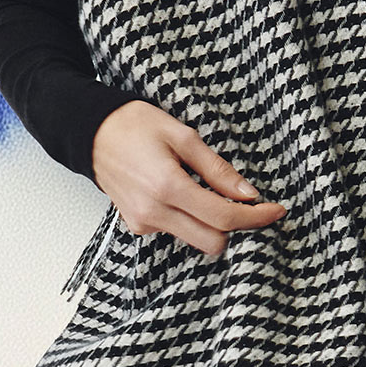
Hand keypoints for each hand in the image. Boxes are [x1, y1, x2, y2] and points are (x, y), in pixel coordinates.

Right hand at [90, 101, 287, 258]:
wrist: (90, 132)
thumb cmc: (134, 124)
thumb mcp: (183, 136)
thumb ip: (217, 169)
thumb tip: (248, 194)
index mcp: (168, 187)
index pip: (223, 218)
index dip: (255, 218)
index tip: (275, 210)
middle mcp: (153, 212)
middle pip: (212, 242)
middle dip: (236, 227)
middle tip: (248, 204)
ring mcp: (142, 223)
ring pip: (195, 240)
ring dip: (213, 223)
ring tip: (212, 192)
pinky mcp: (136, 225)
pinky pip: (176, 232)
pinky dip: (190, 219)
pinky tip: (185, 195)